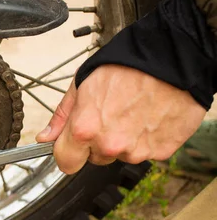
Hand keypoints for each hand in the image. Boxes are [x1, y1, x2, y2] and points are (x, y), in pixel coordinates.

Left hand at [36, 65, 205, 174]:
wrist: (173, 57)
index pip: (65, 162)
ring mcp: (137, 150)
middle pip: (94, 158)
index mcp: (85, 129)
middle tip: (109, 114)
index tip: (70, 146)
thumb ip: (62, 115)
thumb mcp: (82, 83)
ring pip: (121, 155)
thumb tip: (46, 137)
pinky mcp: (161, 150)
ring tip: (132, 111)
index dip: (67, 153)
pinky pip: (146, 151)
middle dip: (96, 142)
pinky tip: (149, 116)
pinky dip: (146, 138)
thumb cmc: (127, 64)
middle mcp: (110, 145)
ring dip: (123, 139)